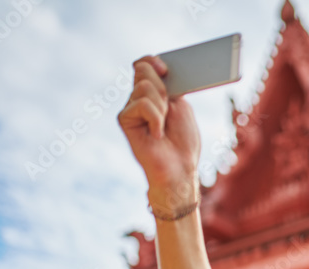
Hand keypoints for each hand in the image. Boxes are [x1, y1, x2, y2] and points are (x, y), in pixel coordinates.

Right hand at [117, 56, 200, 209]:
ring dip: (162, 107)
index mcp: (154, 92)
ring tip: (164, 126)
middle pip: (143, 70)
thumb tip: (158, 67)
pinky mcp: (124, 119)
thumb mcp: (181, 106)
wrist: (179, 168)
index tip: (165, 68)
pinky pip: (142, 105)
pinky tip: (158, 134)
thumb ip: (169, 87)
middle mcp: (139, 97)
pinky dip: (156, 118)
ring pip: (145, 87)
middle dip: (162, 86)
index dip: (152, 61)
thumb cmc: (184, 141)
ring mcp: (130, 107)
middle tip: (170, 107)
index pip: (145, 64)